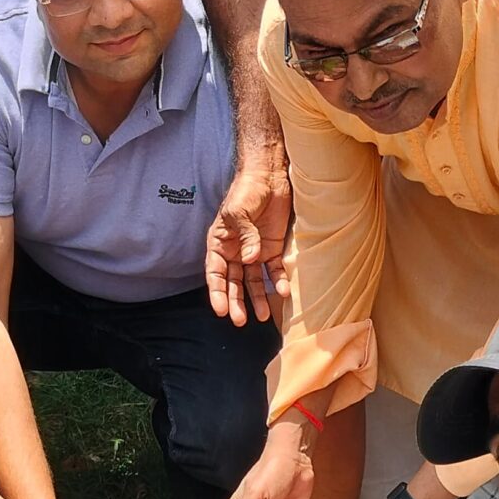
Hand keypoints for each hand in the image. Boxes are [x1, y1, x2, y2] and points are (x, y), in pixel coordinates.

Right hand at [204, 153, 292, 324]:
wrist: (269, 177)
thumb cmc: (246, 191)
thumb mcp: (237, 212)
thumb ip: (245, 236)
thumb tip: (250, 259)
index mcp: (220, 243)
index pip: (215, 272)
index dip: (217, 292)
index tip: (221, 310)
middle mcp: (235, 251)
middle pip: (233, 282)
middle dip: (236, 301)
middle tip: (240, 321)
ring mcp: (254, 251)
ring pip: (253, 281)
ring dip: (257, 298)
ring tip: (263, 316)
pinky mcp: (272, 249)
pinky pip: (274, 269)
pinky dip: (278, 280)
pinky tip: (283, 292)